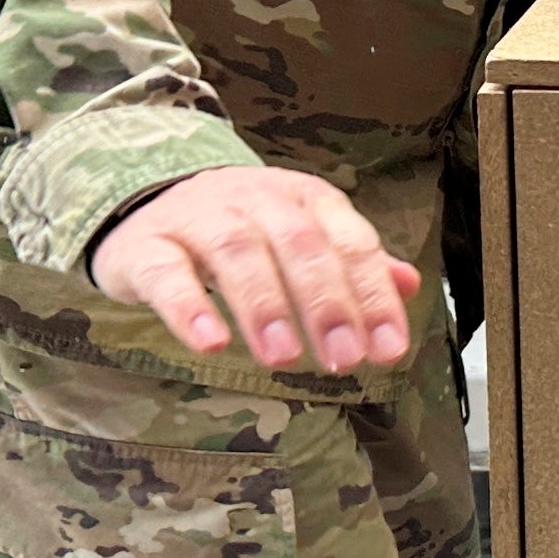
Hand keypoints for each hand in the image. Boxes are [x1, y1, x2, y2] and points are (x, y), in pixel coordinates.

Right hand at [92, 165, 420, 372]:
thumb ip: (352, 262)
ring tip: (282, 358)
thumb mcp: (301, 235)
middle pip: (299, 245)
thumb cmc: (241, 227)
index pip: (349, 243)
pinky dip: (188, 307)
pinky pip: (167, 273)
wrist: (148, 200)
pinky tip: (210, 343)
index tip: (389, 350)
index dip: (373, 297)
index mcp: (305, 198)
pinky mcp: (147, 245)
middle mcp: (257, 200)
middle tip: (343, 359)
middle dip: (326, 304)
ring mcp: (199, 218)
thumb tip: (411, 285)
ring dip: (264, 307)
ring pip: (237, 253)